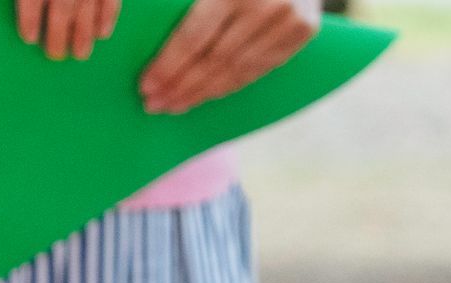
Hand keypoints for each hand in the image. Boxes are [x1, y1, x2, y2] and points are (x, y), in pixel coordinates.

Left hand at [17, 0, 119, 60]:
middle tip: (55, 54)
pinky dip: (108, 18)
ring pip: (86, 9)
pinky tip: (102, 34)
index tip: (29, 38)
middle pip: (61, 9)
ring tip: (80, 54)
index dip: (30, 19)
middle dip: (58, 35)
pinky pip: (111, 1)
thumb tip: (28, 21)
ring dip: (83, 34)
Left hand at [139, 0, 319, 113]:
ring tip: (176, 105)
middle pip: (214, 61)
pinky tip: (209, 93)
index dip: (168, 66)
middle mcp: (264, 6)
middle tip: (156, 104)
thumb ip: (187, 1)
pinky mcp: (304, 30)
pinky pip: (260, 68)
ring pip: (238, 70)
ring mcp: (288, 20)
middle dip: (181, 86)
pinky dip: (232, 84)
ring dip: (203, 93)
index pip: (193, 38)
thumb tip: (150, 28)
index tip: (147, 86)